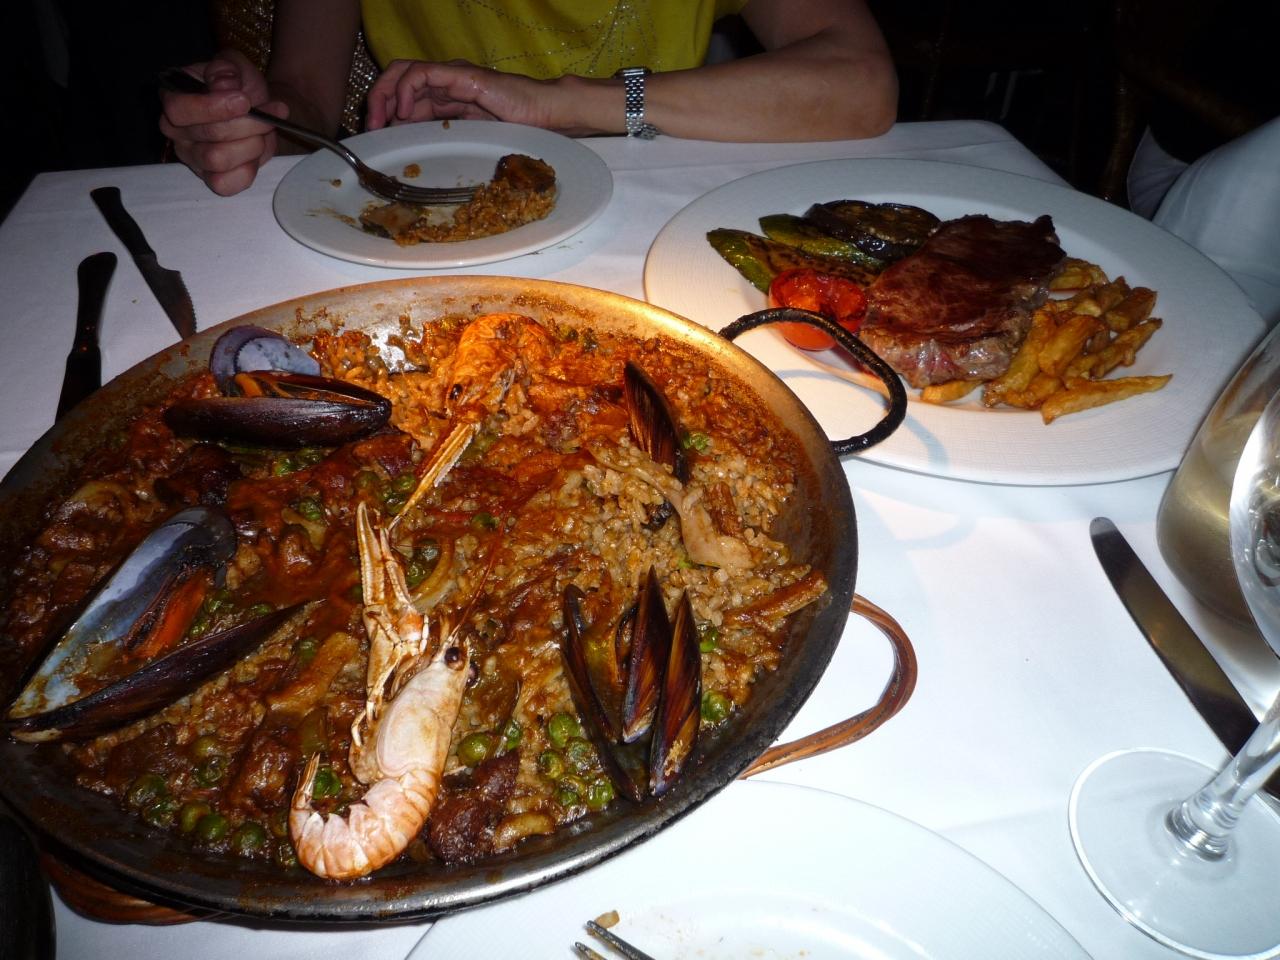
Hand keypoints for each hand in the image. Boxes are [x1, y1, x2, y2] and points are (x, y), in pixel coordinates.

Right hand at [158, 49, 287, 196]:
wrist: (262, 113)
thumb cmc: (241, 89)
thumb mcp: (235, 66)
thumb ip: (226, 69)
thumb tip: (223, 84)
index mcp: (173, 97)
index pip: (178, 108)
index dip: (212, 107)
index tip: (244, 101)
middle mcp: (175, 129)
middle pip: (208, 135)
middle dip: (246, 125)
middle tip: (267, 116)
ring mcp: (191, 157)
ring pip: (218, 160)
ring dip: (250, 145)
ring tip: (261, 134)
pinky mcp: (209, 179)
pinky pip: (224, 184)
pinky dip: (247, 170)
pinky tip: (255, 155)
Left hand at [366, 60, 558, 131]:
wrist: (546, 114)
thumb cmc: (518, 130)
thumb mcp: (471, 140)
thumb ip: (446, 140)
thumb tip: (418, 155)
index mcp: (447, 98)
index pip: (405, 95)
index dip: (385, 111)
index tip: (377, 135)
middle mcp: (446, 83)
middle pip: (398, 79)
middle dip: (378, 101)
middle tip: (371, 128)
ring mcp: (453, 76)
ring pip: (404, 72)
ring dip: (385, 94)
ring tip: (380, 120)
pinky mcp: (462, 75)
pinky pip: (424, 73)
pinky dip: (407, 88)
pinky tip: (404, 111)